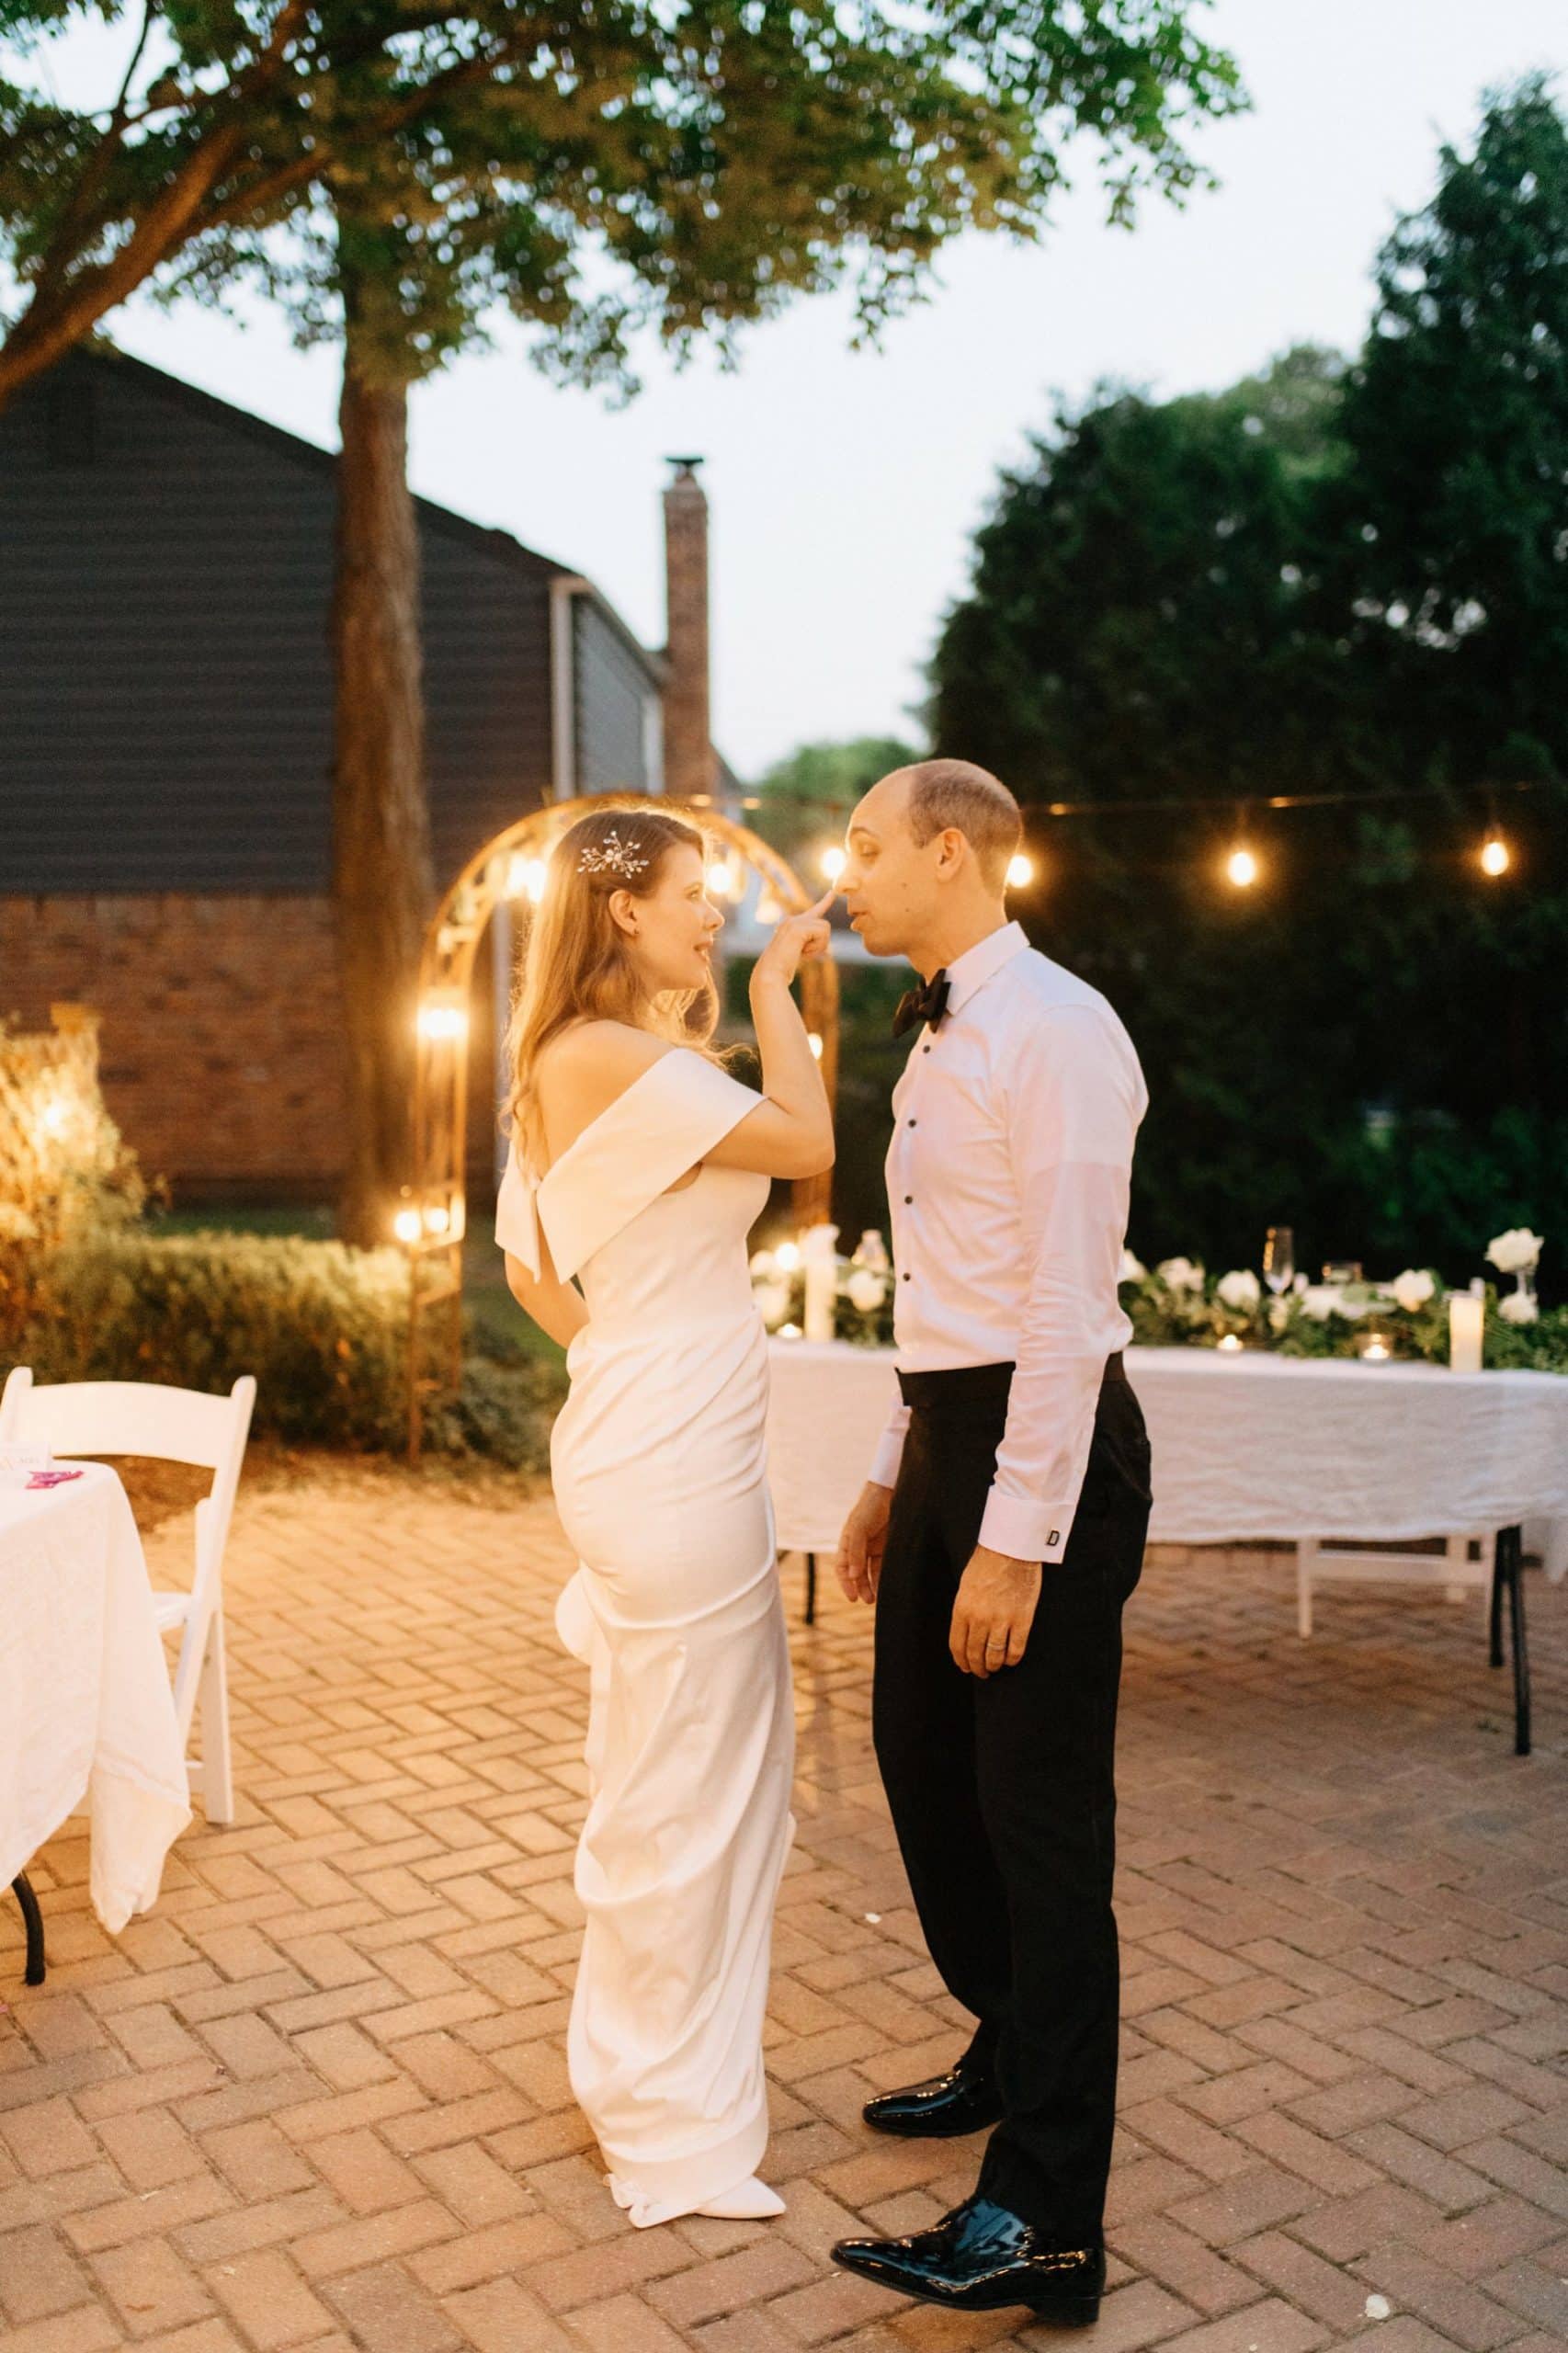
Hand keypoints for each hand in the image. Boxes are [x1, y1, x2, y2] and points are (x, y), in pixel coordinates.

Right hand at [753, 887, 837, 988]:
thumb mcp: (796, 955)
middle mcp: (792, 920)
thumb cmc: (780, 971)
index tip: (833, 892)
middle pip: (824, 925)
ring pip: (825, 929)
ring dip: (818, 946)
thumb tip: (825, 946)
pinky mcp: (798, 927)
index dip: (825, 902)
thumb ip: (807, 945)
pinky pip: (822, 933)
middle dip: (820, 944)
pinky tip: (801, 952)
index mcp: (791, 925)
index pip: (813, 912)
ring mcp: (794, 922)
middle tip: (802, 954)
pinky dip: (816, 947)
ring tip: (801, 953)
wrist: (769, 974)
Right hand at [835, 1480, 891, 1604]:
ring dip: (872, 1585)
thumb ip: (855, 1553)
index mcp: (846, 1542)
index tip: (852, 1597)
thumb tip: (852, 1576)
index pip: (842, 1568)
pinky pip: (883, 1566)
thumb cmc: (869, 1508)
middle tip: (867, 1600)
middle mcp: (859, 1547)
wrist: (889, 1493)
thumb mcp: (858, 1529)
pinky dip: (883, 1576)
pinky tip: (886, 1586)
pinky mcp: (887, 1547)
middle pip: (856, 1573)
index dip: (845, 1583)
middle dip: (860, 1587)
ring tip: (876, 1598)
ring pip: (870, 1572)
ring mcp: (873, 1547)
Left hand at [950, 1544, 1041, 1675]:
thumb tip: (967, 1634)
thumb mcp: (965, 1587)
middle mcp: (979, 1618)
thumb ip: (965, 1611)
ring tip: (995, 1667)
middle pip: (975, 1654)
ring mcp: (1001, 1620)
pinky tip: (1010, 1659)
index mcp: (962, 1610)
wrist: (1011, 1549)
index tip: (965, 1667)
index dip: (961, 1661)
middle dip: (977, 1668)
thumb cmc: (987, 1563)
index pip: (957, 1646)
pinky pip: (1016, 1649)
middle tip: (981, 1672)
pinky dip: (1012, 1659)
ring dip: (994, 1666)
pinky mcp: (1022, 1620)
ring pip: (995, 1656)